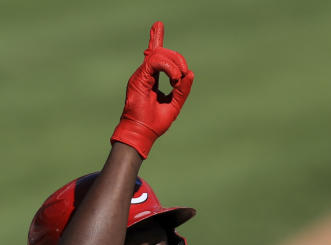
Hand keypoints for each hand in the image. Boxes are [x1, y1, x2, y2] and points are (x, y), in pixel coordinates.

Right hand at [111, 21, 193, 157]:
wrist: (142, 133)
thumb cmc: (155, 123)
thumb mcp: (174, 104)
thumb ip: (182, 89)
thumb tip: (190, 73)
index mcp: (151, 78)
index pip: (155, 55)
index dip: (156, 39)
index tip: (158, 25)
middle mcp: (145, 74)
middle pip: (162, 53)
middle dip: (177, 58)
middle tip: (184, 73)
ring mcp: (141, 74)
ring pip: (159, 55)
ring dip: (175, 65)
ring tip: (178, 80)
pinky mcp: (140, 78)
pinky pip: (156, 62)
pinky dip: (169, 68)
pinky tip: (175, 79)